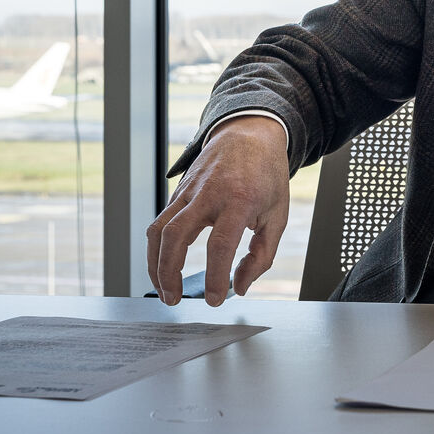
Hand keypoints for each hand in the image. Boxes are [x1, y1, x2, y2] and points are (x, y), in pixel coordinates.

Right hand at [146, 115, 289, 305]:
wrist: (249, 134)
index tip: (216, 299)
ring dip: (155, 264)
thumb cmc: (267, 175)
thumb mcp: (277, 214)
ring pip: (158, 229)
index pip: (220, 244)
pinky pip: (160, 222)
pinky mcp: (178, 192)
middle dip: (168, 273)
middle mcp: (208, 193)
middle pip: (175, 236)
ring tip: (165, 290)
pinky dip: (158, 248)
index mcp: (239, 199)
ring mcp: (189, 190)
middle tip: (174, 299)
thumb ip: (262, 254)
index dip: (216, 276)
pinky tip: (165, 266)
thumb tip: (240, 287)